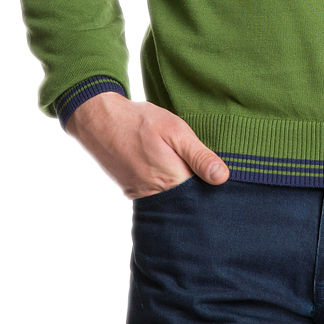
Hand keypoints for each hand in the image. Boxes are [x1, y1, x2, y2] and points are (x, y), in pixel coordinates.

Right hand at [65, 91, 229, 198]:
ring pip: (171, 200)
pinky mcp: (133, 191)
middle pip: (187, 201)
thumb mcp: (175, 130)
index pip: (203, 195)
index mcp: (172, 180)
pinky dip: (165, 188)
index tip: (221, 177)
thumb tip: (222, 178)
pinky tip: (168, 170)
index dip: (213, 186)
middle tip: (205, 172)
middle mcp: (157, 195)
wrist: (100, 121)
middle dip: (198, 191)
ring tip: (184, 169)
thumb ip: (198, 155)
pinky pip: (156, 196)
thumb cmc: (140, 122)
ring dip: (181, 189)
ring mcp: (142, 195)